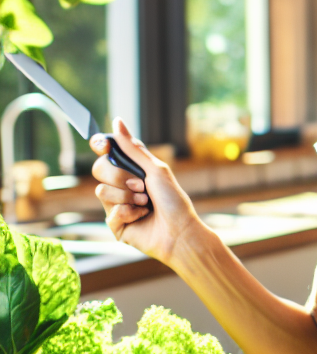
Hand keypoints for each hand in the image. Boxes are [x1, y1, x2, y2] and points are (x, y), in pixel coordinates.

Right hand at [90, 118, 202, 265]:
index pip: (106, 153)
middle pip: (98, 169)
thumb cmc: (174, 201)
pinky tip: (142, 217)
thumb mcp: (155, 170)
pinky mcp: (115, 224)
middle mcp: (121, 186)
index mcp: (132, 171)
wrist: (180, 232)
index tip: (104, 146)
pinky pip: (109, 212)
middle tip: (142, 186)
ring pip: (101, 191)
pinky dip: (129, 213)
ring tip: (146, 204)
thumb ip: (133, 148)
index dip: (101, 145)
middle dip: (121, 177)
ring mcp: (116, 205)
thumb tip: (117, 121)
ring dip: (127, 196)